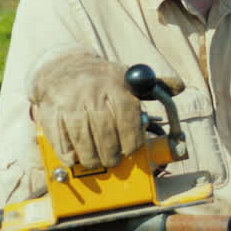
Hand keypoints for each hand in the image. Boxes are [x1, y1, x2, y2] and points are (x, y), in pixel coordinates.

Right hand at [27, 49, 181, 169]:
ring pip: (82, 139)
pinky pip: (60, 139)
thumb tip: (179, 87)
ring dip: (91, 157)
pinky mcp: (50, 111)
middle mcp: (91, 91)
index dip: (131, 139)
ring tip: (96, 162)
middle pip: (104, 132)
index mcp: (115, 83)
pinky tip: (75, 158)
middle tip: (114, 161)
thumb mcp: (126, 78)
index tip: (131, 151)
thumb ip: (153, 87)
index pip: (127, 117)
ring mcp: (69, 102)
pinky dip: (68, 154)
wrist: (60, 68)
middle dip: (111, 153)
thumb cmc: (100, 79)